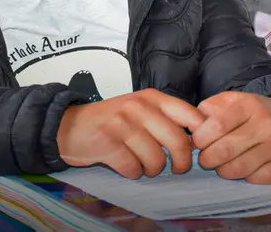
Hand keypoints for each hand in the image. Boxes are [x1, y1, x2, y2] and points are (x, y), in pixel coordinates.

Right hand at [56, 89, 204, 178]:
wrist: (69, 126)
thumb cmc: (112, 121)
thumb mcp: (141, 108)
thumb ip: (166, 117)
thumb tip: (197, 138)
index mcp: (153, 98)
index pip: (190, 115)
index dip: (201, 135)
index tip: (197, 149)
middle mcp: (140, 107)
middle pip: (178, 141)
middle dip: (182, 162)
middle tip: (178, 168)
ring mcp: (123, 125)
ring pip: (156, 159)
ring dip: (153, 170)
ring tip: (145, 165)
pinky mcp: (108, 144)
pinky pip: (134, 168)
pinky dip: (133, 173)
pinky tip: (126, 165)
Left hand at [192, 91, 270, 184]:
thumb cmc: (255, 113)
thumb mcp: (233, 101)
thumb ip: (209, 109)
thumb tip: (191, 127)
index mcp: (250, 105)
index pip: (217, 126)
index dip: (200, 139)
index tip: (197, 143)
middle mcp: (267, 124)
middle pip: (224, 150)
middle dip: (207, 159)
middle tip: (206, 158)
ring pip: (237, 169)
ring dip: (223, 170)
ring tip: (223, 164)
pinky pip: (254, 179)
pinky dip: (244, 177)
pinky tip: (244, 168)